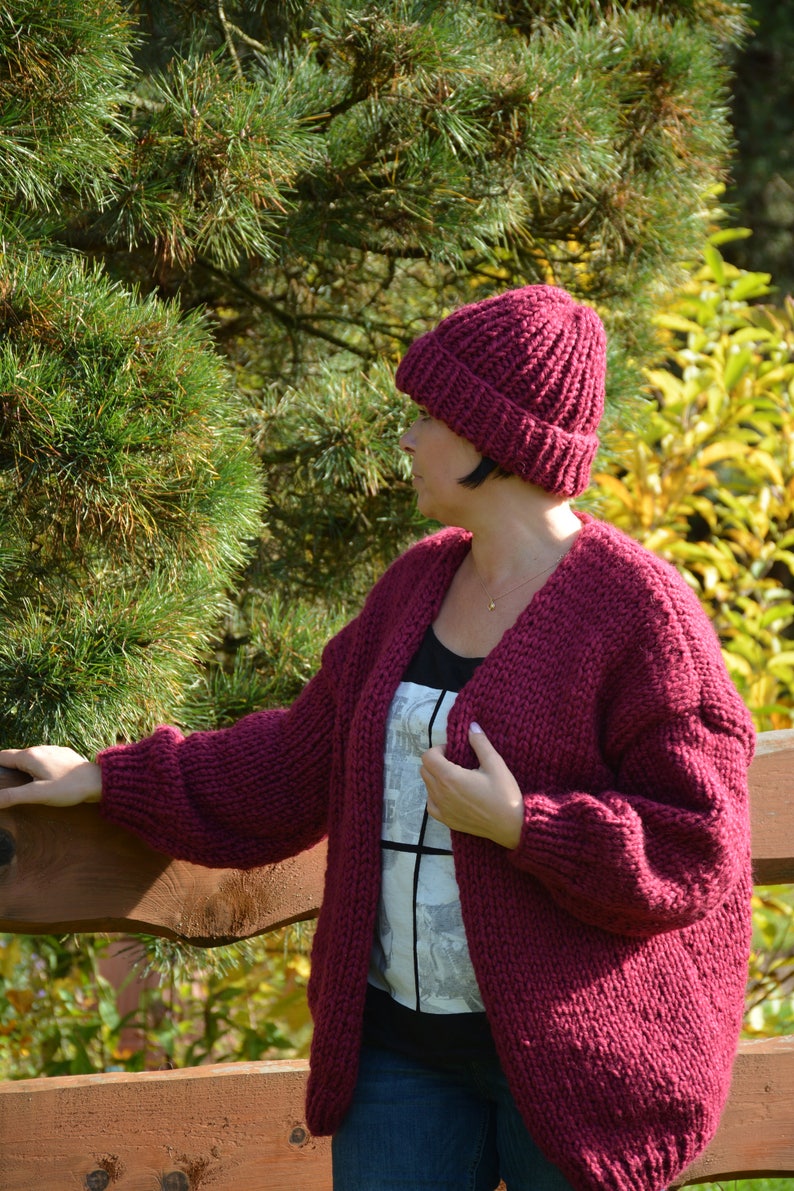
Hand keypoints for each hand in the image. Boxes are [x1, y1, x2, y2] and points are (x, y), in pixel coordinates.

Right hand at [0, 746, 101, 807]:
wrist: (98, 781)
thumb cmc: (69, 788)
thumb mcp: (37, 794)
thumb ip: (12, 796)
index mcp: (29, 756)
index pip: (1, 757)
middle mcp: (40, 748)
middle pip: (14, 757)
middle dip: (6, 768)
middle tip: (5, 782)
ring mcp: (53, 750)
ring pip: (30, 757)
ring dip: (22, 767)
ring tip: (18, 781)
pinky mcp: (63, 755)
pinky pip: (44, 759)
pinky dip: (37, 767)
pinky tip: (40, 778)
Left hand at [420, 723, 523, 848]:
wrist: (511, 826)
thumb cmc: (505, 794)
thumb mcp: (495, 764)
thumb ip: (480, 744)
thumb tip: (472, 726)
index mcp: (450, 777)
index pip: (428, 757)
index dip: (439, 750)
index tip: (453, 751)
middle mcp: (440, 793)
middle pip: (425, 770)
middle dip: (436, 761)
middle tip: (456, 762)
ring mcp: (441, 809)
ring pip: (427, 786)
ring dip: (436, 778)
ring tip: (457, 778)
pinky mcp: (446, 820)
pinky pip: (430, 804)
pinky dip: (436, 796)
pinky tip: (451, 794)